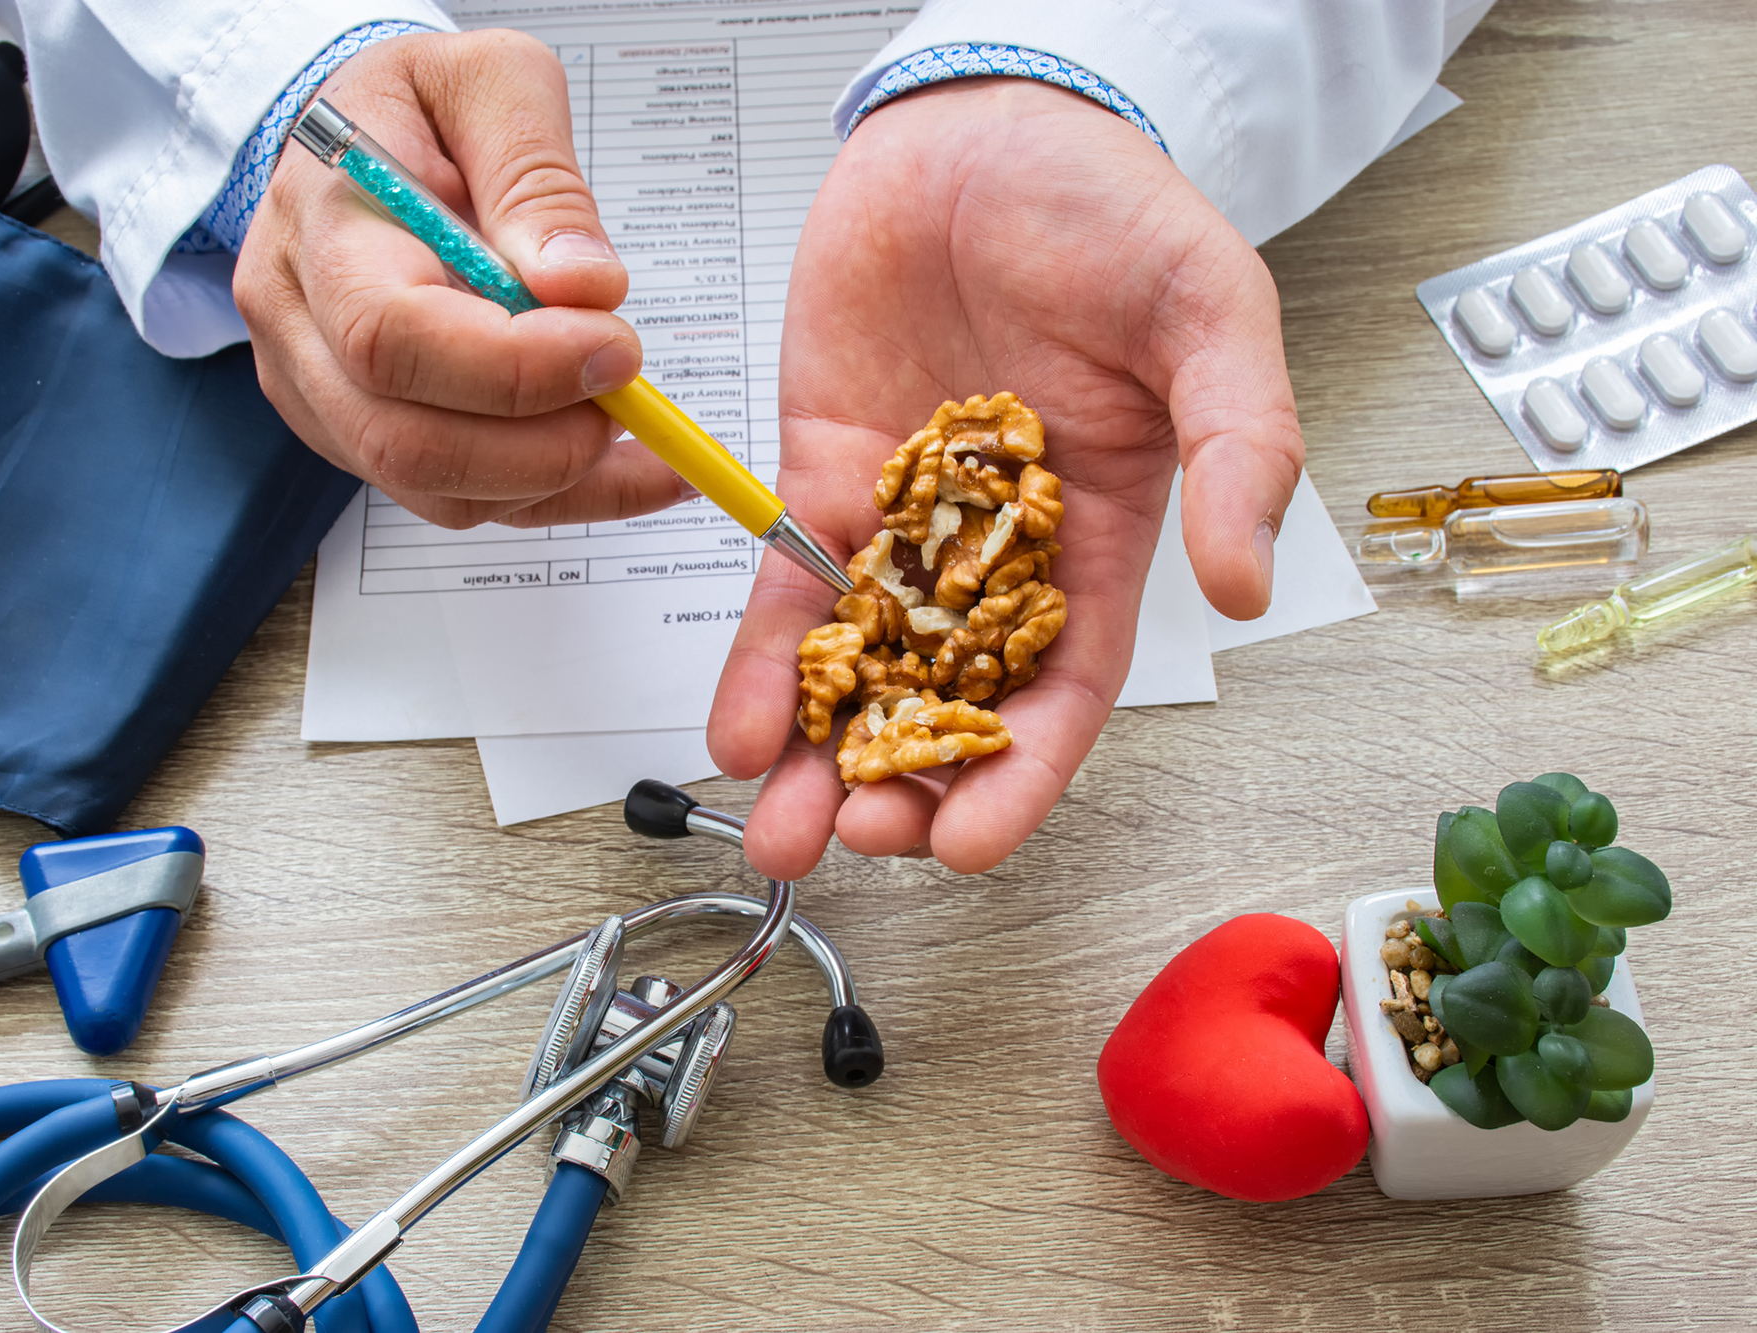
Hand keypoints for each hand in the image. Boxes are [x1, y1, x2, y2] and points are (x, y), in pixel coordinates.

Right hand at [235, 31, 687, 527]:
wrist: (359, 138)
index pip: (390, 334)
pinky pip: (461, 501)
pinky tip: (631, 467)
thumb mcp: (491, 83)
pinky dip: (557, 496)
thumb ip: (538, 180)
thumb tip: (584, 289)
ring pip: (436, 493)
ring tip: (636, 423)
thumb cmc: (421, 106)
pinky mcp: (359, 438)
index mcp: (318, 223)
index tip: (612, 345)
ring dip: (557, 480)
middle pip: (404, 442)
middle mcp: (297, 324)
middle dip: (542, 444)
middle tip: (628, 394)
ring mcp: (318, 395)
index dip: (513, 366)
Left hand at [708, 78, 1303, 876]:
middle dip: (903, 785)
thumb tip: (1247, 580)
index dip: (1021, 773)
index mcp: (1099, 537)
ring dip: (817, 758)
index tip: (974, 844)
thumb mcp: (1209, 315)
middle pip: (948, 702)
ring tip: (774, 829)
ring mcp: (903, 524)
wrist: (986, 126)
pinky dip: (762, 663)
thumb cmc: (1112, 212)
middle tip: (856, 839)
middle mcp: (995, 555)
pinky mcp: (824, 477)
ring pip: (857, 668)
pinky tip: (738, 726)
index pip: (1065, 686)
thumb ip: (1241, 443)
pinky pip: (787, 588)